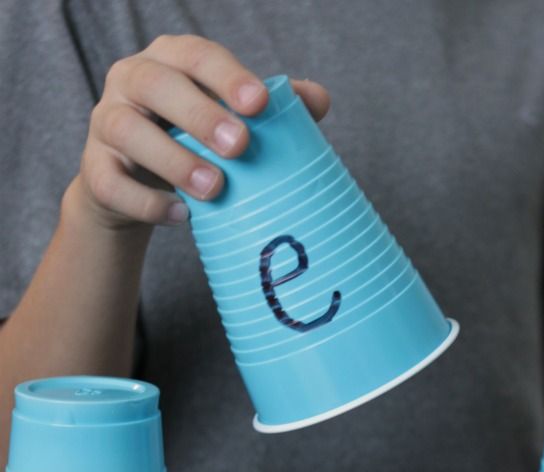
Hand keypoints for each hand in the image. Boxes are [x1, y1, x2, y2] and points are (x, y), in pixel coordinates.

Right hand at [75, 34, 330, 229]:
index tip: (259, 104)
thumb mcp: (228, 121)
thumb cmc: (192, 143)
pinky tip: (181, 216)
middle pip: (156, 85)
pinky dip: (147, 202)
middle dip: (199, 113)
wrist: (134, 189)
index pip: (196, 55)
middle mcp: (130, 81)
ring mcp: (106, 124)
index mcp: (169, 61)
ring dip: (173, 160)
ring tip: (215, 189)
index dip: (226, 76)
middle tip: (239, 146)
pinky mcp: (95, 171)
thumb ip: (272, 110)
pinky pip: (112, 183)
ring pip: (127, 131)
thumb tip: (319, 101)